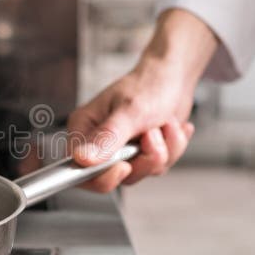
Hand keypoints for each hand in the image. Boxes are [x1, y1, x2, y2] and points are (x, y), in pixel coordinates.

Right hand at [68, 8, 218, 191]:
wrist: (175, 77)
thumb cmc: (149, 84)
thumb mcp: (130, 111)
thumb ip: (106, 137)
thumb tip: (82, 159)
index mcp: (84, 128)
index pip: (79, 169)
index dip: (102, 175)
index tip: (125, 165)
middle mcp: (98, 142)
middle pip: (114, 176)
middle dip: (143, 159)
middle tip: (152, 136)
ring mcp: (121, 150)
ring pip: (140, 172)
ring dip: (161, 151)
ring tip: (164, 124)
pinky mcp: (140, 154)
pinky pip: (156, 167)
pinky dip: (171, 149)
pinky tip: (170, 128)